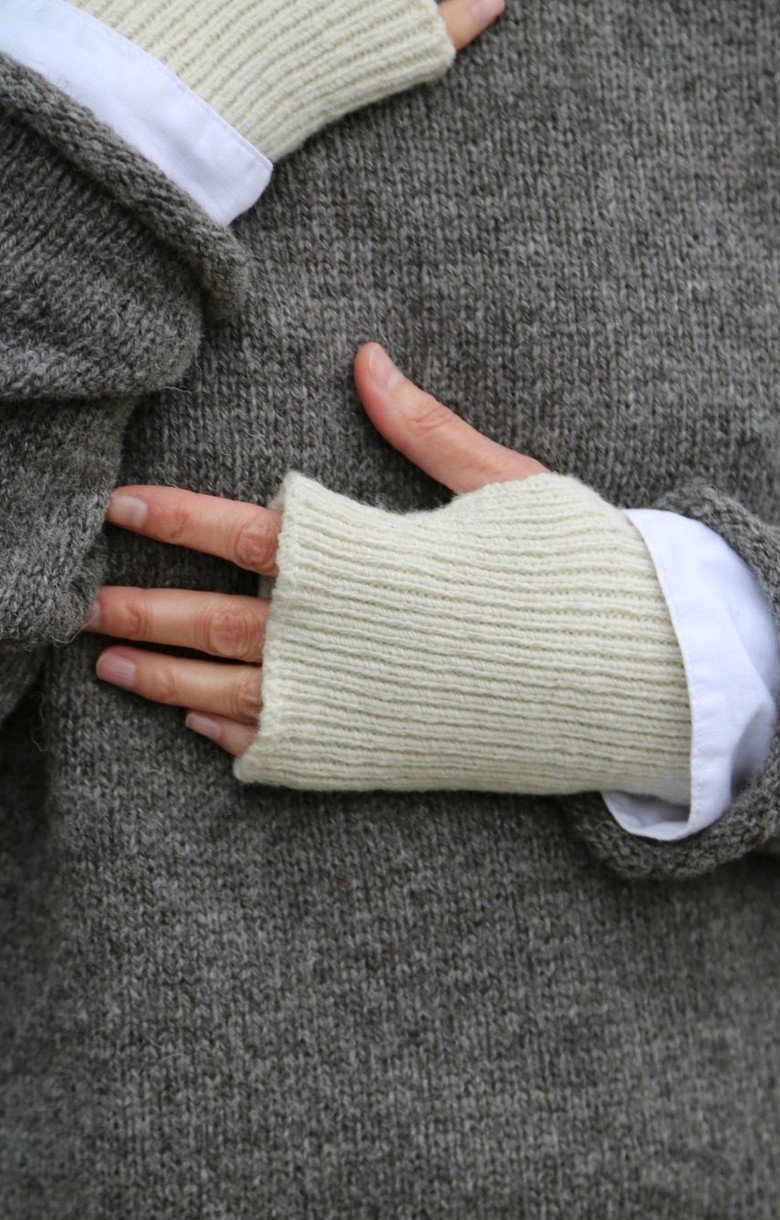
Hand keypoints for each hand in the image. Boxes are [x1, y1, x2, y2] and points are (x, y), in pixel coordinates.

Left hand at [84, 343, 546, 754]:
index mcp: (364, 556)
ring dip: (161, 681)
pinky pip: (282, 749)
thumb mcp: (502, 482)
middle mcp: (341, 633)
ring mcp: (353, 702)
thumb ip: (422, 428)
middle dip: (140, 609)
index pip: (241, 532)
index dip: (172, 520)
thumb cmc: (575, 568)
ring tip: (106, 666)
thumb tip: (367, 360)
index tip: (116, 510)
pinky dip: (232, 737)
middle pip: (214, 620)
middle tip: (79, 603)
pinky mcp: (375, 754)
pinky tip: (199, 727)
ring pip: (230, 692)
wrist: (634, 672)